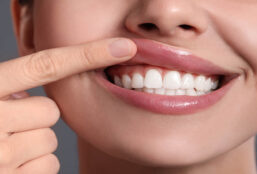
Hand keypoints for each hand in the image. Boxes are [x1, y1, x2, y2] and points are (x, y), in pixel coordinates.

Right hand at [0, 38, 135, 173]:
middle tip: (4, 128)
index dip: (88, 53)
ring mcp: (0, 155)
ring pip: (50, 141)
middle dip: (32, 120)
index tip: (124, 47)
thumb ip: (5, 90)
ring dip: (30, 146)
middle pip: (50, 112)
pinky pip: (46, 167)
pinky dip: (31, 169)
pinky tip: (6, 168)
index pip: (46, 65)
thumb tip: (37, 94)